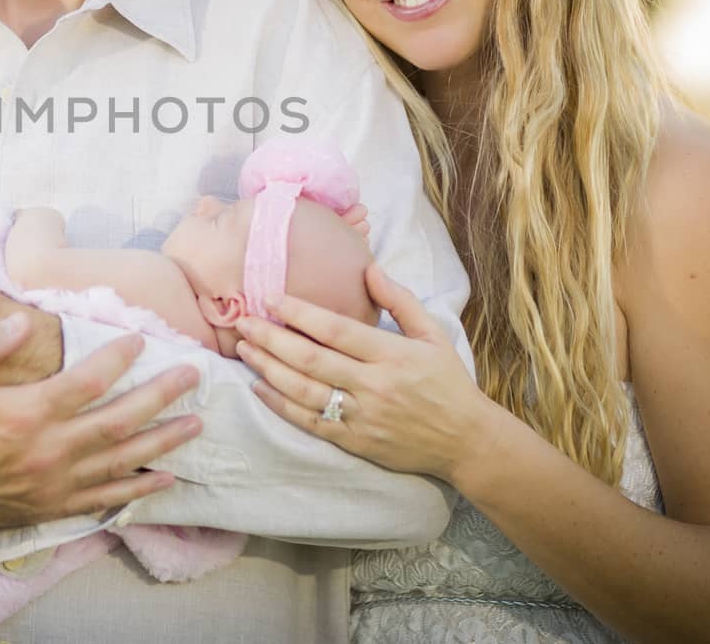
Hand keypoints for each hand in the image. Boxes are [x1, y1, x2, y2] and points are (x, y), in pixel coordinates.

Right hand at [0, 313, 202, 531]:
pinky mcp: (49, 508)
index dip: (120, 357)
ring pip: (123, 461)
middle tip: (193, 375)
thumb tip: (21, 320)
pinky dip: (139, 490)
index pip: (89, 380)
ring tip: (197, 423)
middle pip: (120, 420)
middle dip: (162, 396)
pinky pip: (105, 500)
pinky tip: (165, 478)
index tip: (141, 339)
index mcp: (24, 412)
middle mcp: (46, 451)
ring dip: (164, 441)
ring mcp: (52, 485)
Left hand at [234, 262, 495, 480]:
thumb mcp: (433, 333)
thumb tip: (368, 268)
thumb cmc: (448, 381)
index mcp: (393, 354)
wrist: (466, 441)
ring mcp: (363, 416)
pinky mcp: (355, 441)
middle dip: (271, 338)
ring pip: (304, 391)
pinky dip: (281, 406)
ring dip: (268, 369)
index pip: (336, 330)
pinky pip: (310, 422)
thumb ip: (400, 299)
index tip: (271, 298)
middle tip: (243, 321)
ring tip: (244, 349)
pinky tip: (259, 388)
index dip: (300, 313)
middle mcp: (374, 385)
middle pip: (311, 360)